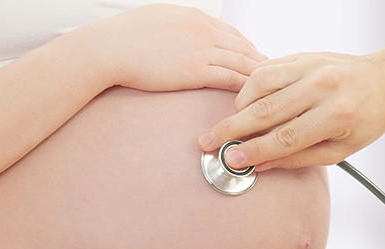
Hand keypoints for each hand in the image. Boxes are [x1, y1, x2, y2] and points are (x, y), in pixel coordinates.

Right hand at [88, 4, 266, 91]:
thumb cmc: (127, 36)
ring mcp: (201, 50)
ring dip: (259, 75)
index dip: (249, 47)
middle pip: (243, 47)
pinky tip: (255, 95)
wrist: (109, 47)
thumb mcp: (160, 18)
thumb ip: (181, 25)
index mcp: (196, 17)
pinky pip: (229, 78)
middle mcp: (204, 30)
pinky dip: (245, 86)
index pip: (232, 33)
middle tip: (275, 74)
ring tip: (273, 87)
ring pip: (241, 62)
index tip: (258, 57)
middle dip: (261, 61)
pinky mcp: (195, 71)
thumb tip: (188, 30)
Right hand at [197, 51, 384, 169]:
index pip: (284, 137)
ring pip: (260, 85)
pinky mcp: (303, 55)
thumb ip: (298, 158)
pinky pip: (266, 69)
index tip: (231, 160)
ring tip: (227, 125)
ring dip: (238, 107)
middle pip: (266, 111)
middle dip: (233, 130)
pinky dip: (250, 88)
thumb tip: (260, 165)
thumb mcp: (340, 150)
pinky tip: (243, 103)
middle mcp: (322, 87)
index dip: (253, 151)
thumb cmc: (366, 120)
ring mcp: (312, 66)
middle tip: (208, 142)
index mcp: (336, 115)